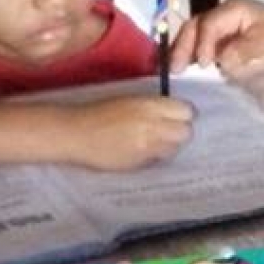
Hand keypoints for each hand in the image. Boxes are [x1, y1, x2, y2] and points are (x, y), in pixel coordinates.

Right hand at [62, 96, 193, 170]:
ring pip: (174, 148)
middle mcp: (152, 126)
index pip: (186, 111)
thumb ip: (154, 107)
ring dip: (169, 145)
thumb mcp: (129, 100)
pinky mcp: (139, 163)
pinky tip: (140, 150)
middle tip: (169, 131)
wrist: (76, 133)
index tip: (178, 116)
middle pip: (186, 132)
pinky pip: (157, 160)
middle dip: (180, 132)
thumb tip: (174, 115)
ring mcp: (147, 146)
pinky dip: (154, 156)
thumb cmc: (98, 113)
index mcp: (149, 105)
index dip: (183, 114)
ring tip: (153, 141)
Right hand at [171, 0, 263, 75]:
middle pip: (195, 25)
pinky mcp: (223, 35)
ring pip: (194, 33)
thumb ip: (240, 53)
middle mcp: (224, 12)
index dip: (202, 44)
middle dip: (183, 46)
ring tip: (175, 69)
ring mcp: (222, 23)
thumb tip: (219, 61)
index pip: (209, 24)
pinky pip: (202, 42)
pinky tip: (186, 67)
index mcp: (234, 9)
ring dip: (184, 50)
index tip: (203, 64)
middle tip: (175, 68)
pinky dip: (192, 53)